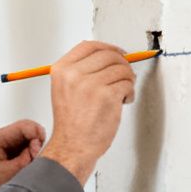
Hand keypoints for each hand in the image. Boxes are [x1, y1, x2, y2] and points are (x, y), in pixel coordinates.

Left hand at [0, 119, 44, 191]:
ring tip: (32, 161)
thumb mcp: (8, 171)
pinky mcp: (16, 148)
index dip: (36, 135)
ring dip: (37, 146)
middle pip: (30, 128)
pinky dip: (35, 151)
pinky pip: (31, 144)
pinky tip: (31, 161)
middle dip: (38, 140)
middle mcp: (4, 136)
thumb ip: (25, 158)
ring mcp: (10, 141)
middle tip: (37, 156)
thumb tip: (39, 145)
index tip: (38, 150)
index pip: (24, 126)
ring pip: (32, 136)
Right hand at [39, 40, 135, 183]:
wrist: (73, 145)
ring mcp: (90, 84)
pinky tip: (122, 101)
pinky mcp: (107, 95)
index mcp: (61, 70)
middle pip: (108, 54)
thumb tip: (108, 57)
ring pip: (122, 69)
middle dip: (122, 64)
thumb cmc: (72, 122)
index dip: (107, 47)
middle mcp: (73, 74)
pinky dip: (130, 92)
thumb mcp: (65, 89)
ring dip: (127, 80)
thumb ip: (80, 71)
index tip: (117, 53)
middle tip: (123, 77)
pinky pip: (128, 83)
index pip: (88, 46)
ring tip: (121, 93)